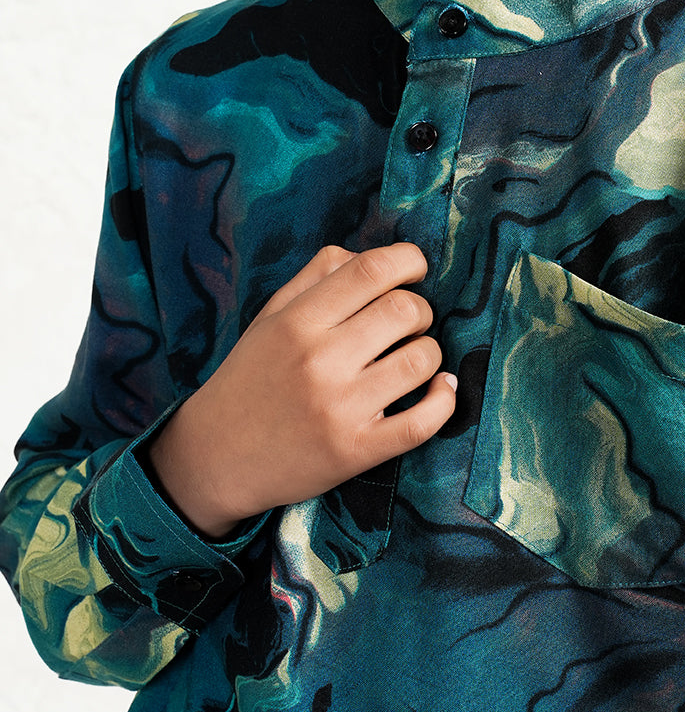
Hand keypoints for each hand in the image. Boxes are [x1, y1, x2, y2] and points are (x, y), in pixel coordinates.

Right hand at [145, 243, 456, 538]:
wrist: (215, 458)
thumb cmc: (251, 379)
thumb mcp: (269, 319)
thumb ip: (314, 278)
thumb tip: (365, 254)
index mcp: (297, 322)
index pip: (371, 270)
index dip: (408, 260)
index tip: (414, 269)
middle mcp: (319, 361)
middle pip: (405, 310)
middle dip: (420, 310)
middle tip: (408, 325)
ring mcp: (340, 408)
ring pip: (422, 360)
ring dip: (430, 354)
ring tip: (413, 359)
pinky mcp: (357, 451)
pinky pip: (423, 422)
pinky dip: (443, 401)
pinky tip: (439, 391)